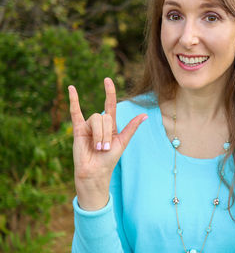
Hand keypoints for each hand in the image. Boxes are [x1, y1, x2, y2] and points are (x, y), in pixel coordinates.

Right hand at [68, 77, 146, 209]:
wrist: (95, 172)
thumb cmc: (109, 160)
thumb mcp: (122, 142)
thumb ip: (131, 128)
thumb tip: (144, 115)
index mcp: (110, 125)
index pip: (109, 105)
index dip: (109, 92)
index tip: (108, 80)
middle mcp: (98, 124)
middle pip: (104, 116)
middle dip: (106, 133)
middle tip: (104, 148)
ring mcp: (88, 126)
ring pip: (95, 119)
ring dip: (99, 135)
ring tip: (97, 148)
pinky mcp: (77, 129)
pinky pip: (74, 112)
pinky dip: (73, 100)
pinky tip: (71, 88)